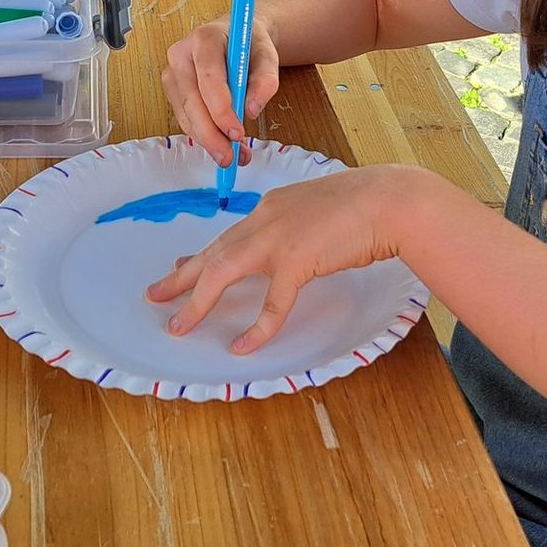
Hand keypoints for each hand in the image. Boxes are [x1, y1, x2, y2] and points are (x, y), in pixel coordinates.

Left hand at [146, 165, 421, 352]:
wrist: (391, 201)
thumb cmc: (367, 206)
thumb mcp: (320, 210)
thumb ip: (299, 226)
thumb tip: (294, 244)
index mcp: (272, 207)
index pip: (228, 235)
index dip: (201, 256)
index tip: (181, 266)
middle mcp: (266, 218)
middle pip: (214, 252)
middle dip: (182, 276)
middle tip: (155, 295)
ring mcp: (279, 237)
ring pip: (224, 271)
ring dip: (198, 301)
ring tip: (179, 326)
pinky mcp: (298, 259)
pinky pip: (272, 303)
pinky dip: (256, 327)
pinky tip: (242, 346)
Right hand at [162, 12, 280, 166]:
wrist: (236, 37)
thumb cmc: (249, 45)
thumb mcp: (268, 56)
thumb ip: (266, 80)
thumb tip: (252, 109)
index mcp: (204, 38)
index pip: (208, 78)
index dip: (221, 109)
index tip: (237, 133)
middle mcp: (181, 53)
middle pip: (191, 101)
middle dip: (211, 134)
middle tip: (230, 157)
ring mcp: (172, 72)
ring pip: (185, 115)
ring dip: (208, 140)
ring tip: (235, 155)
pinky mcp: (173, 90)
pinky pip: (185, 119)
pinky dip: (203, 136)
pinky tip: (223, 145)